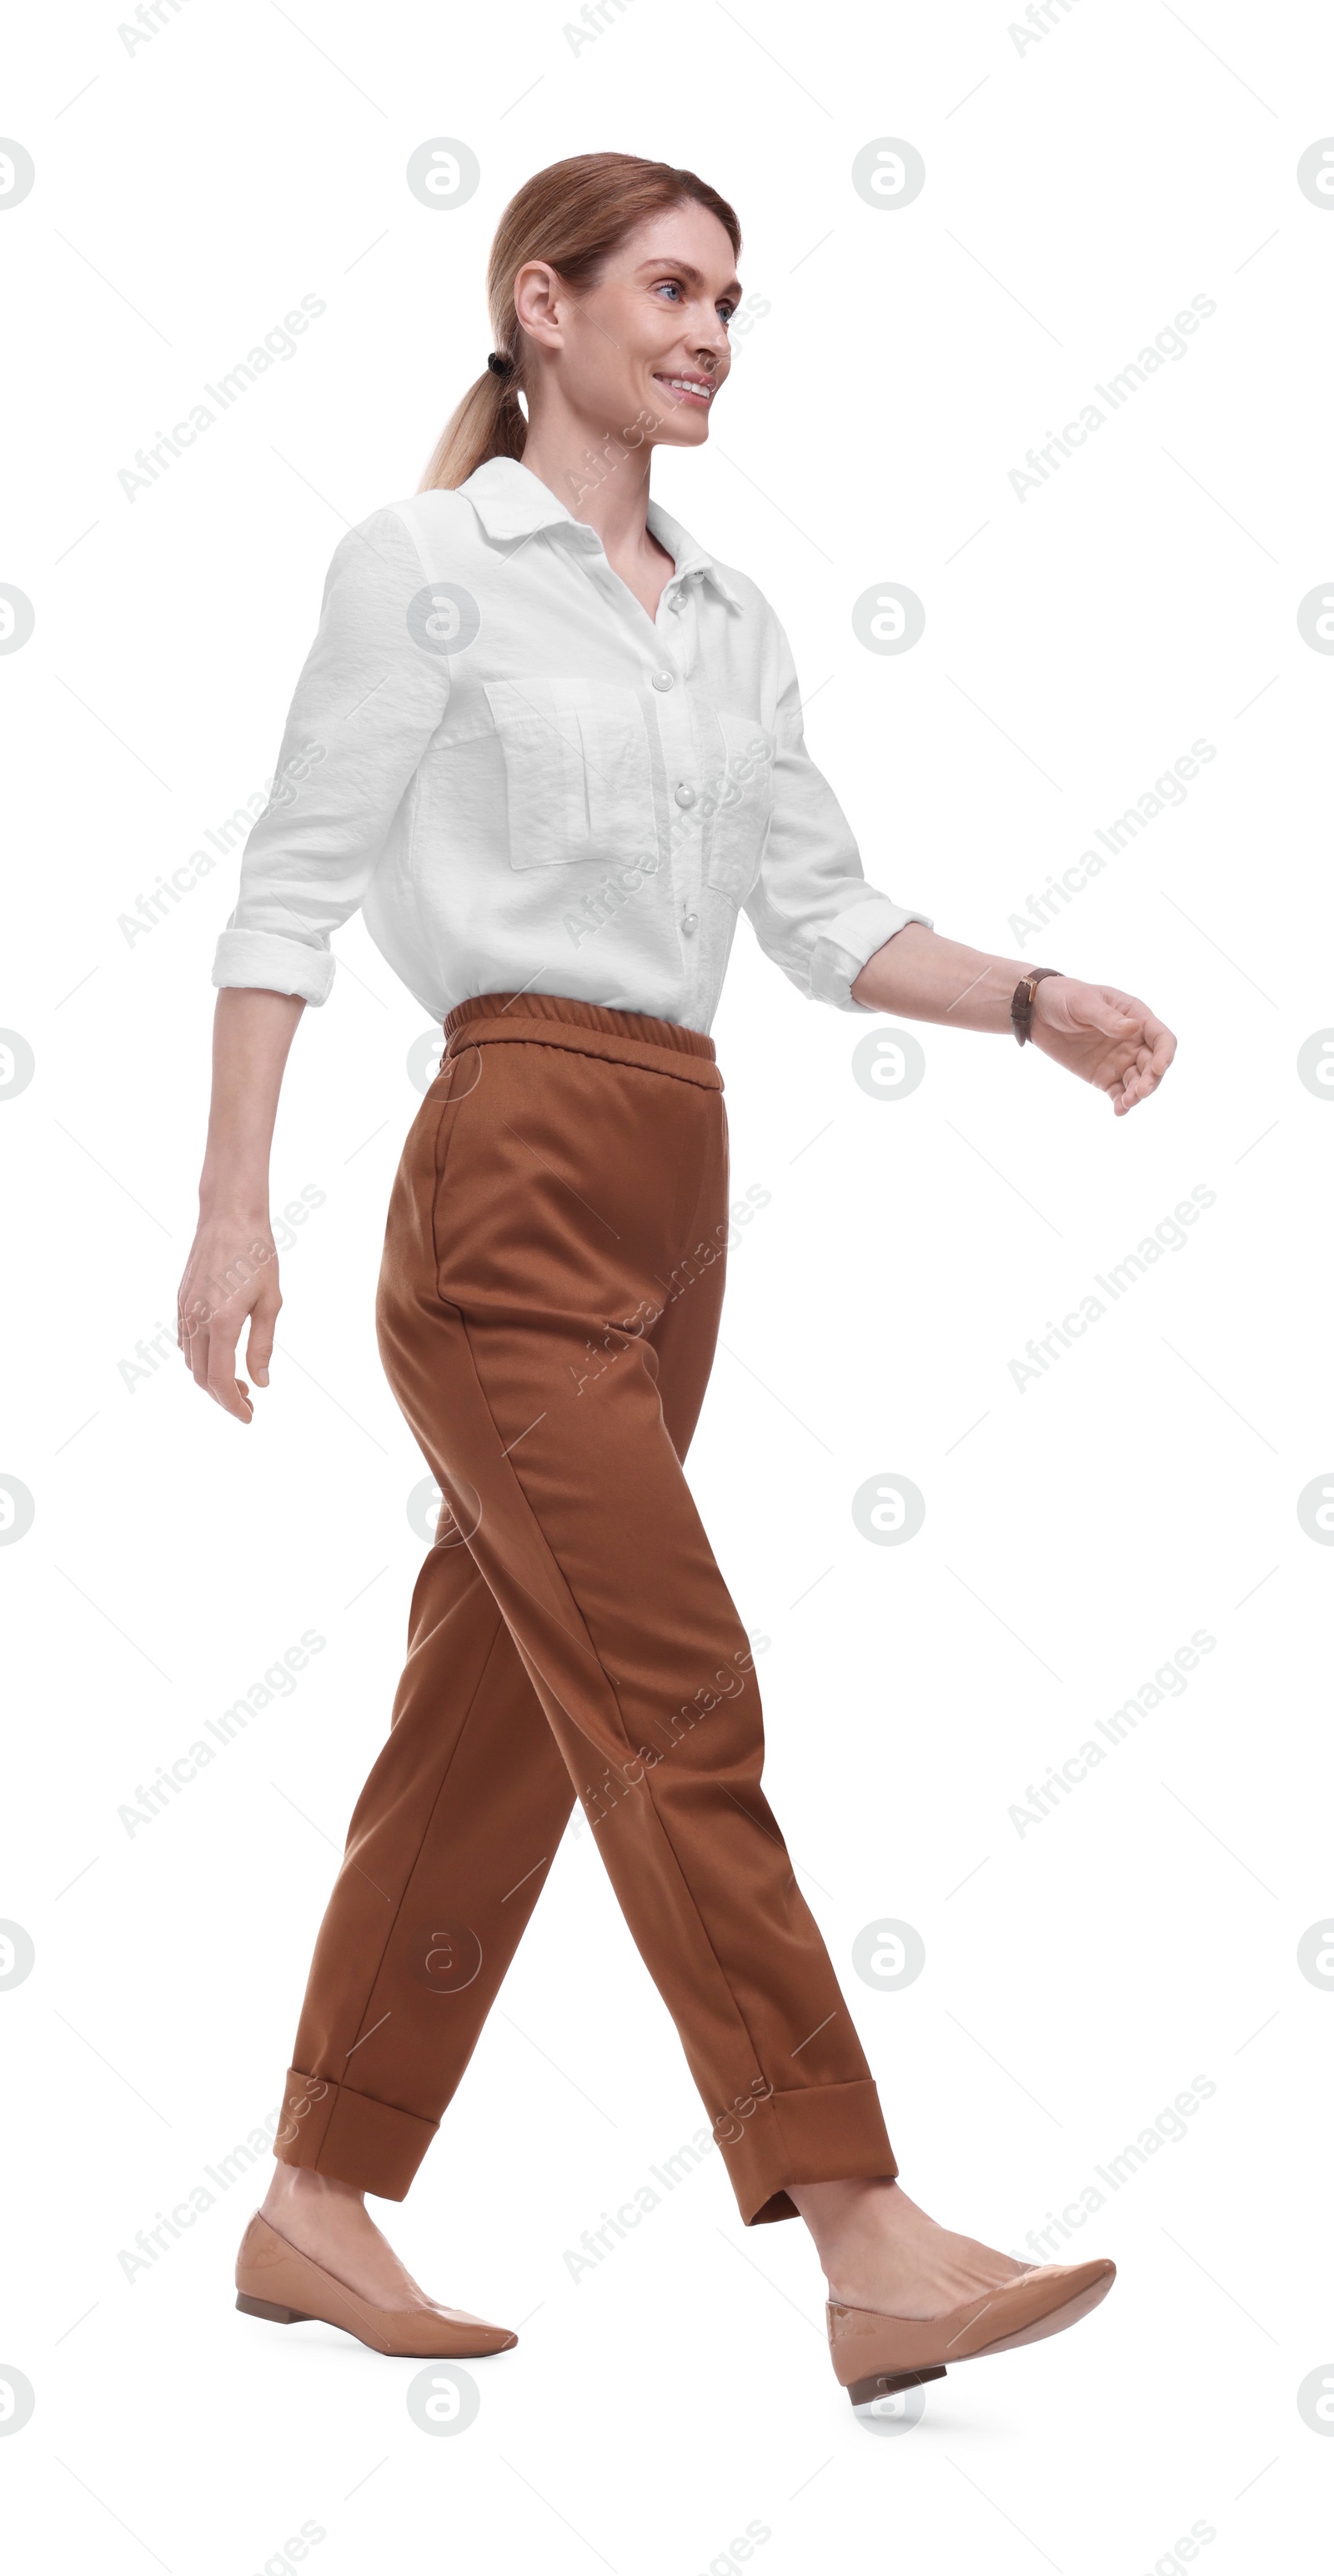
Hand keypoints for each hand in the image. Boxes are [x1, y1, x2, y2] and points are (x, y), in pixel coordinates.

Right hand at [177, 1211, 280, 1420]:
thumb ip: (262, 1346)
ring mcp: (184, 1309)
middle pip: (199, 1376)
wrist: (229, 1215)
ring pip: (189, 1361)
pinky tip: (218, 1357)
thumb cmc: (258, 1255)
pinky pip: (184, 1340)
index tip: (249, 1416)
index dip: (232, 1404)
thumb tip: (260, 1383)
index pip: (219, 1380)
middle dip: (221, 1396)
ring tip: (237, 1383)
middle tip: (247, 1403)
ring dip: (209, 1379)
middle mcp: (197, 1318)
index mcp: (222, 1321)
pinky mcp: (180, 1300)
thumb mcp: (271, 1302)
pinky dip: (198, 1358)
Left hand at [1030, 977, 1175, 1114]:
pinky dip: (1121, 1103)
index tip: (1158, 1068)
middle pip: (1153, 1064)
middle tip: (1140, 1092)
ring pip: (1138, 1081)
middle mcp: (1133, 1041)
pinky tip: (1119, 1111)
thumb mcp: (1085, 1003)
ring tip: (1127, 1103)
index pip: (1161, 1038)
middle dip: (1151, 1080)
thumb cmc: (1065, 998)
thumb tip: (1134, 1028)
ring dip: (1137, 1094)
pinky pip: (1118, 1092)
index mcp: (1136, 1017)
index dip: (1164, 1054)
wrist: (1038, 1012)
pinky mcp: (1104, 1076)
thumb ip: (1108, 1018)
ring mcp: (1120, 1060)